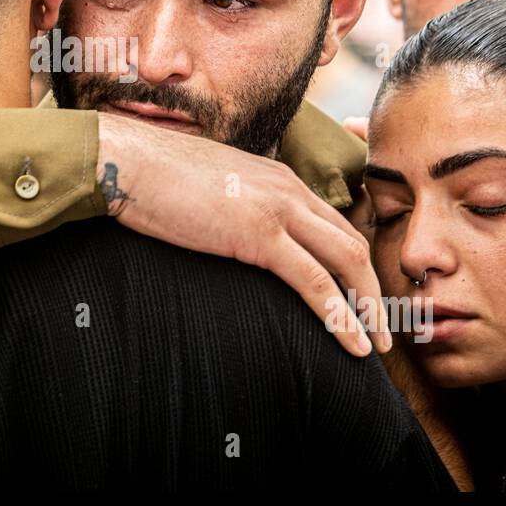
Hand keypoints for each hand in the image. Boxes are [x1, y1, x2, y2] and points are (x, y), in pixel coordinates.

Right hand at [96, 113, 388, 356]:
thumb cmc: (153, 178)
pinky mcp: (259, 234)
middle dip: (371, 289)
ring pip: (346, 261)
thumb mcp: (208, 190)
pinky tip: (352, 344)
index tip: (359, 299)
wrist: (126, 161)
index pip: (332, 224)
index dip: (352, 266)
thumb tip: (228, 235)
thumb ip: (233, 208)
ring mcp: (277, 209)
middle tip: (380, 329)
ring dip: (367, 307)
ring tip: (376, 344)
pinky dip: (340, 315)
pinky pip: (315, 281)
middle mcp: (288, 189)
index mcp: (277, 179)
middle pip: (351, 243)